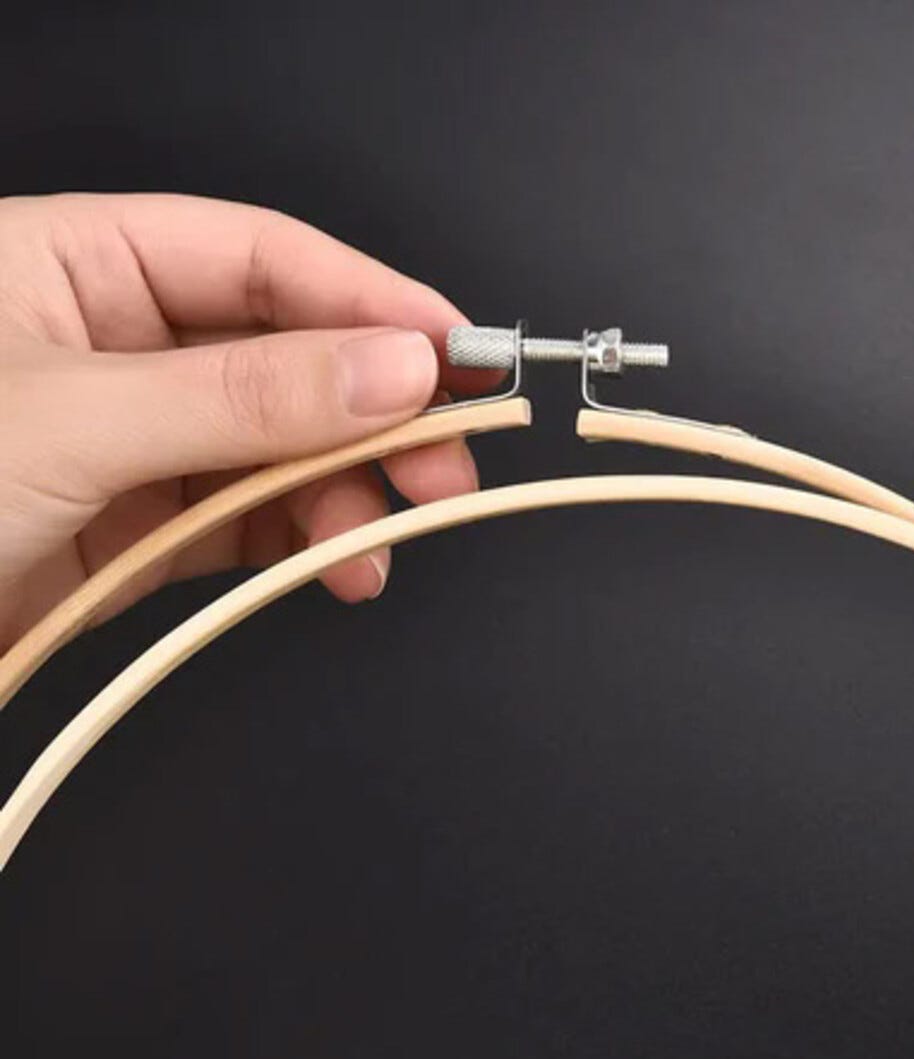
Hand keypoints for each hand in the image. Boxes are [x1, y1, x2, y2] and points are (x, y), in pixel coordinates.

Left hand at [0, 192, 483, 650]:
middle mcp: (119, 345)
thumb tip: (395, 368)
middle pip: (290, 357)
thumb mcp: (77, 423)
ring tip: (387, 538)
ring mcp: (141, 442)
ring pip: (286, 448)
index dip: (369, 299)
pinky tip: (343, 564)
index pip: (260, 259)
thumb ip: (244, 395)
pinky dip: (310, 542)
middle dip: (377, 411)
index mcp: (76, 264)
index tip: (457, 350)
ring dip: (352, 491)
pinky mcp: (150, 527)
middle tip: (450, 458)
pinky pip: (256, 519)